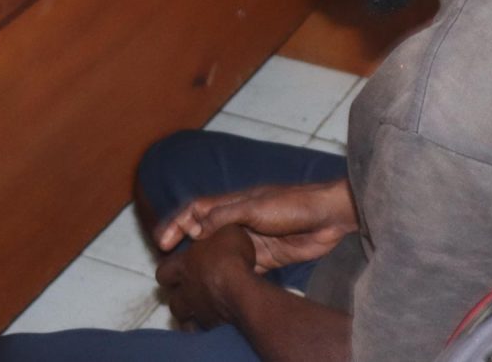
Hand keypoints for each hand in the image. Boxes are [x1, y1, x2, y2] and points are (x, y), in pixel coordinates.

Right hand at [156, 179, 356, 271]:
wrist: (328, 218)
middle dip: (185, 245)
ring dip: (205, 262)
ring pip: (220, 252)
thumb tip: (196, 227)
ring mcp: (251, 240)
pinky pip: (241, 267)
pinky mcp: (266, 258)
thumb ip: (225, 216)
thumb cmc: (292, 204)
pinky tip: (220, 287)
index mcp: (232, 203)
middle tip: (168, 264)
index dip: (177, 223)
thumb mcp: (255, 207)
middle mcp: (238, 221)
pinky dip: (229, 275)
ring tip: (189, 278)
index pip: (196, 210)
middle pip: (204, 233)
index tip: (163, 242)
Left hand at [156, 225, 261, 328]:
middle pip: (172, 299)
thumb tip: (208, 227)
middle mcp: (186, 290)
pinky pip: (204, 328)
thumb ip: (215, 230)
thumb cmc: (231, 256)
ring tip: (199, 311)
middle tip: (185, 293)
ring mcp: (197, 310)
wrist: (240, 290)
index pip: (164, 271)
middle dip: (177, 297)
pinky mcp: (211, 326)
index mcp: (184, 266)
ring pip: (184, 317)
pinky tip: (217, 321)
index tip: (175, 270)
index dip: (168, 271)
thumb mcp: (226, 231)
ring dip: (190, 314)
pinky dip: (208, 324)